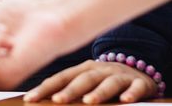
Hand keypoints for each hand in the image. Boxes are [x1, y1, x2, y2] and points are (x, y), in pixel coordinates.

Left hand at [24, 60, 156, 103]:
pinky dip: (132, 93)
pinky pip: (137, 87)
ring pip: (110, 83)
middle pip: (84, 79)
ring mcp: (121, 75)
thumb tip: (38, 100)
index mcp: (85, 69)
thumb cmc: (105, 80)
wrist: (139, 71)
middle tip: (58, 100)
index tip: (30, 99)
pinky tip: (126, 100)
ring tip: (89, 102)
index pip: (62, 77)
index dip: (46, 88)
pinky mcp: (140, 83)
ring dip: (99, 92)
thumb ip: (68, 89)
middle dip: (70, 90)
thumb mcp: (87, 81)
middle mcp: (101, 70)